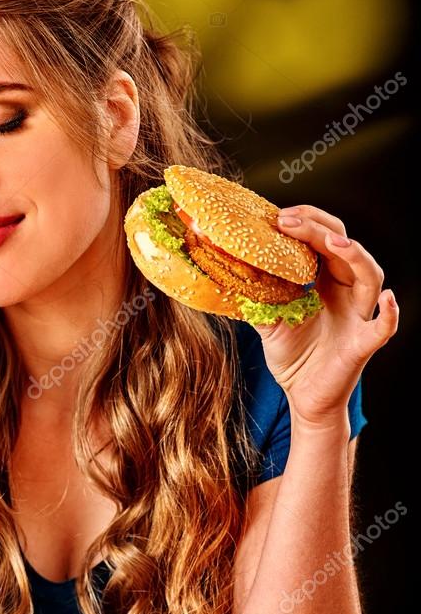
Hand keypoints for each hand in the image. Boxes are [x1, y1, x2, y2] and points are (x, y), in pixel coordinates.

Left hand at [251, 204, 397, 427]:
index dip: (306, 224)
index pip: (324, 240)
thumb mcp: (267, 321)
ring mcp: (357, 317)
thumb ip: (254, 296)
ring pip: (370, 277)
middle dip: (320, 230)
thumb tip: (224, 269)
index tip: (278, 216)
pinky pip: (382, 327)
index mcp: (327, 282)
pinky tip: (388, 299)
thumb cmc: (293, 357)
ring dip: (355, 256)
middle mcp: (347, 293)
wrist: (304, 398)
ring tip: (334, 242)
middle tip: (290, 220)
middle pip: (345, 249)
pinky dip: (389, 314)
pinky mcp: (361, 345)